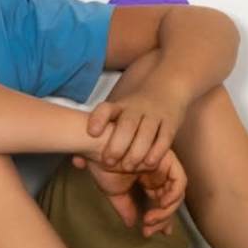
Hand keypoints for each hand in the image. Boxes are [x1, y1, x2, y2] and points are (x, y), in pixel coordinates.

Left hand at [84, 60, 198, 176]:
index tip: (91, 131)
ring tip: (128, 166)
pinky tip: (150, 163)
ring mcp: (155, 114)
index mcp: (121, 105)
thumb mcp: (118, 113)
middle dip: (117, 143)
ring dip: (136, 150)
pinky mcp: (171, 122)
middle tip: (108, 161)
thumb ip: (98, 138)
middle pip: (127, 124)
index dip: (98, 119)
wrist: (170, 81)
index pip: (107, 109)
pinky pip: (164, 137)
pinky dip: (157, 151)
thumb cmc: (137, 105)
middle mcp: (137, 108)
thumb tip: (76, 162)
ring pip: (146, 132)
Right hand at [93, 149, 189, 239]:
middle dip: (163, 218)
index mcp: (149, 176)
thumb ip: (126, 207)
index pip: (161, 200)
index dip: (160, 219)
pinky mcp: (167, 156)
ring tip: (150, 221)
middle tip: (148, 230)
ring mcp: (163, 163)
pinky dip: (174, 194)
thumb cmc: (102, 163)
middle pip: (172, 198)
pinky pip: (179, 179)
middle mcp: (159, 170)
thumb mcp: (116, 191)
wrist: (95, 146)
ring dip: (166, 211)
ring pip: (177, 192)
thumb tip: (131, 224)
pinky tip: (161, 205)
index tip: (149, 232)